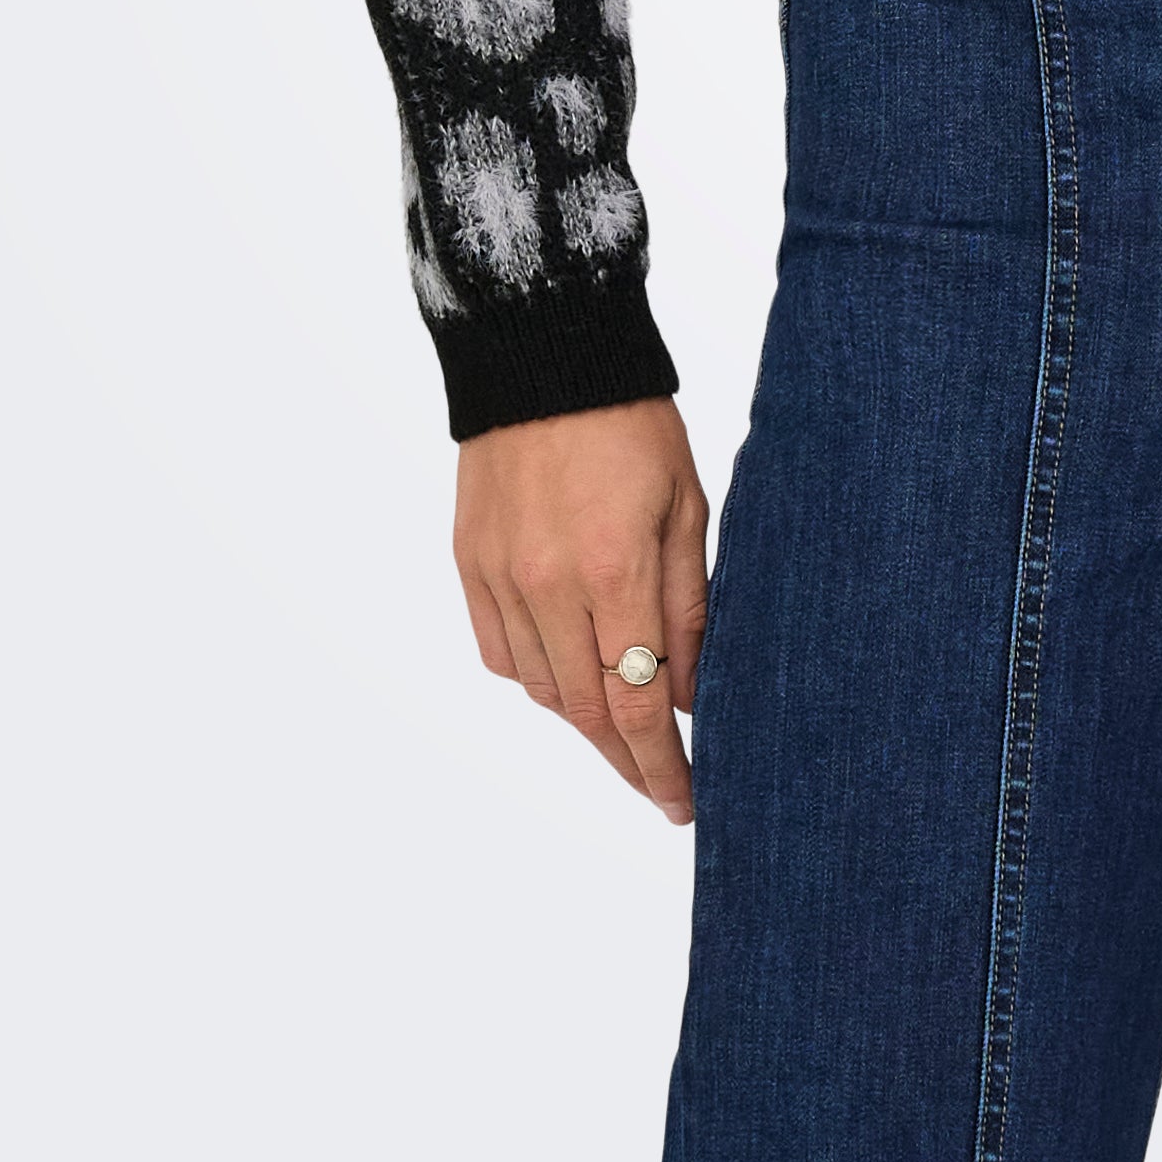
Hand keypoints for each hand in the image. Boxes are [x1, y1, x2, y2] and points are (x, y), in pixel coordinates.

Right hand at [454, 397, 710, 825]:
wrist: (544, 357)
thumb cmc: (633, 425)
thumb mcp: (687, 507)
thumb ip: (689, 608)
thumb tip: (692, 695)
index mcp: (613, 569)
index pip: (639, 703)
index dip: (663, 766)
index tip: (685, 803)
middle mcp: (549, 585)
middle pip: (587, 712)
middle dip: (629, 761)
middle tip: (662, 788)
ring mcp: (501, 578)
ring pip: (542, 690)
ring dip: (584, 721)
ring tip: (624, 730)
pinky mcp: (470, 566)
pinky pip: (500, 654)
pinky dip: (536, 679)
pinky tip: (568, 676)